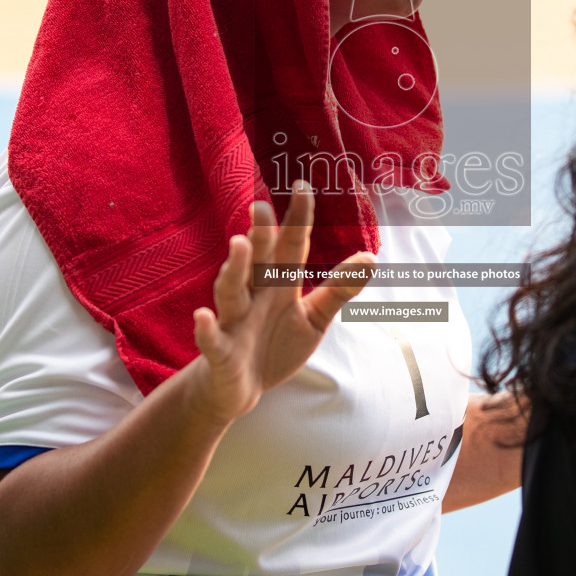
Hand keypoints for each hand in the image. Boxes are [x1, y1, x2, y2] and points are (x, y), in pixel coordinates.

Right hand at [191, 181, 373, 422]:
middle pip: (257, 261)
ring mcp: (234, 322)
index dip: (297, 219)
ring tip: (239, 244)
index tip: (302, 185)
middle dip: (260, 235)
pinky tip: (203, 316)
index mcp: (279, 285)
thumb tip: (372, 257)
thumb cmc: (276, 346)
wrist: (240, 389)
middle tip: (261, 206)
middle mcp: (254, 296)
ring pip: (231, 291)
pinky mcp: (220, 353)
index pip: (291, 246)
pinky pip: (211, 339)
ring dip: (234, 268)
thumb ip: (338, 290)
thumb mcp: (313, 319)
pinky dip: (206, 329)